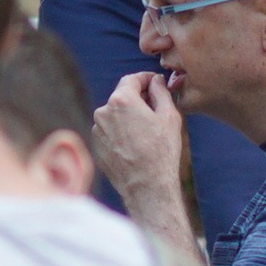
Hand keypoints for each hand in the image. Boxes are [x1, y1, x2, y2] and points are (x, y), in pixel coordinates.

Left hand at [90, 71, 186, 197]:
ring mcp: (97, 129)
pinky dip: (121, 132)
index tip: (156, 83)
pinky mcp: (96, 144)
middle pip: (123, 97)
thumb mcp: (169, 116)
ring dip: (128, 117)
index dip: (146, 79)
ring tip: (146, 133)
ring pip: (115, 114)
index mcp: (121, 100)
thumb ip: (161, 92)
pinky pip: (110, 130)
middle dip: (138, 99)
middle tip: (156, 110)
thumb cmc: (161, 151)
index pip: (132, 79)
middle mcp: (103, 111)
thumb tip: (156, 81)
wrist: (146, 186)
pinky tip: (135, 145)